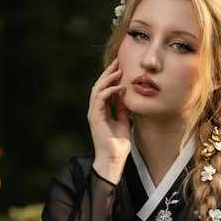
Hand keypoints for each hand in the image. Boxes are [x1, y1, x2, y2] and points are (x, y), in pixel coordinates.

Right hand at [88, 58, 130, 183]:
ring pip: (98, 89)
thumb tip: (125, 95)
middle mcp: (96, 110)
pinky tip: (120, 86)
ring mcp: (94, 113)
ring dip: (108, 78)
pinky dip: (109, 90)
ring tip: (119, 70)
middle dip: (109, 72)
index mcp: (102, 111)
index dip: (113, 77)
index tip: (122, 67)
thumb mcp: (125, 122)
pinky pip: (100, 98)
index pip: (106, 89)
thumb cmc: (119, 145)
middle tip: (118, 60)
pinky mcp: (95, 117)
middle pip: (100, 85)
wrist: (113, 159)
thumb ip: (123, 109)